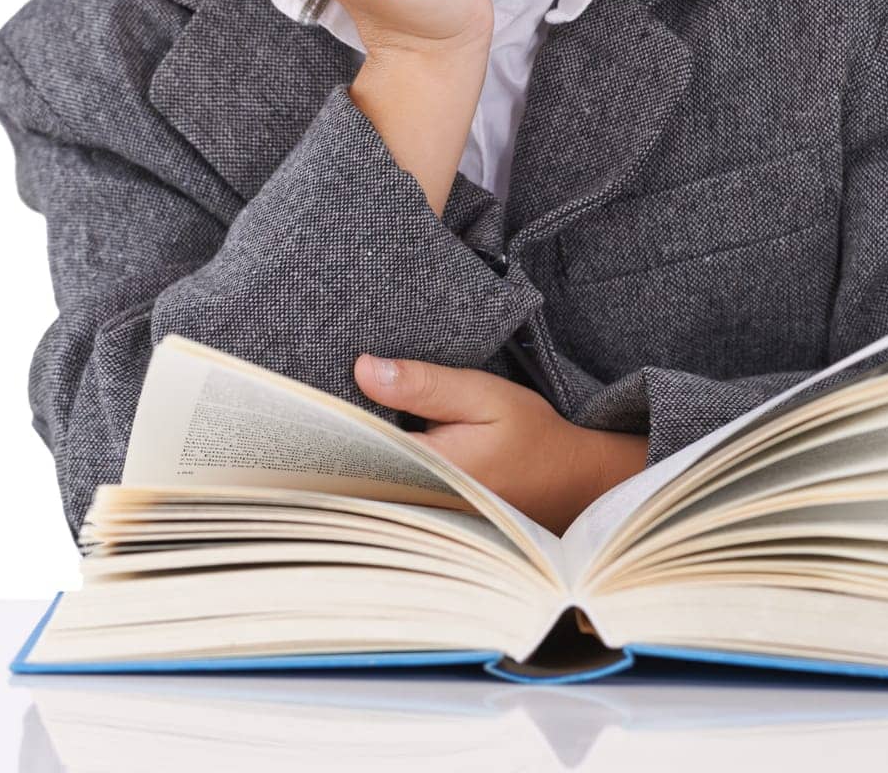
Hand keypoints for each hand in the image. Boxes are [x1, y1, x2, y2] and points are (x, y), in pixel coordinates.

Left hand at [353, 354, 649, 534]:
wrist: (571, 482)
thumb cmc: (530, 434)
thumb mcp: (481, 394)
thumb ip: (424, 384)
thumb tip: (363, 369)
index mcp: (429, 472)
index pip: (356, 448)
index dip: (332, 422)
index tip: (316, 394)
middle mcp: (419, 504)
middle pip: (357, 472)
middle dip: (340, 440)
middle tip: (324, 403)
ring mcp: (424, 518)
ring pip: (370, 487)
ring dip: (357, 456)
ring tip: (344, 422)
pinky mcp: (429, 518)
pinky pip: (388, 495)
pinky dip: (378, 470)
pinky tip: (376, 446)